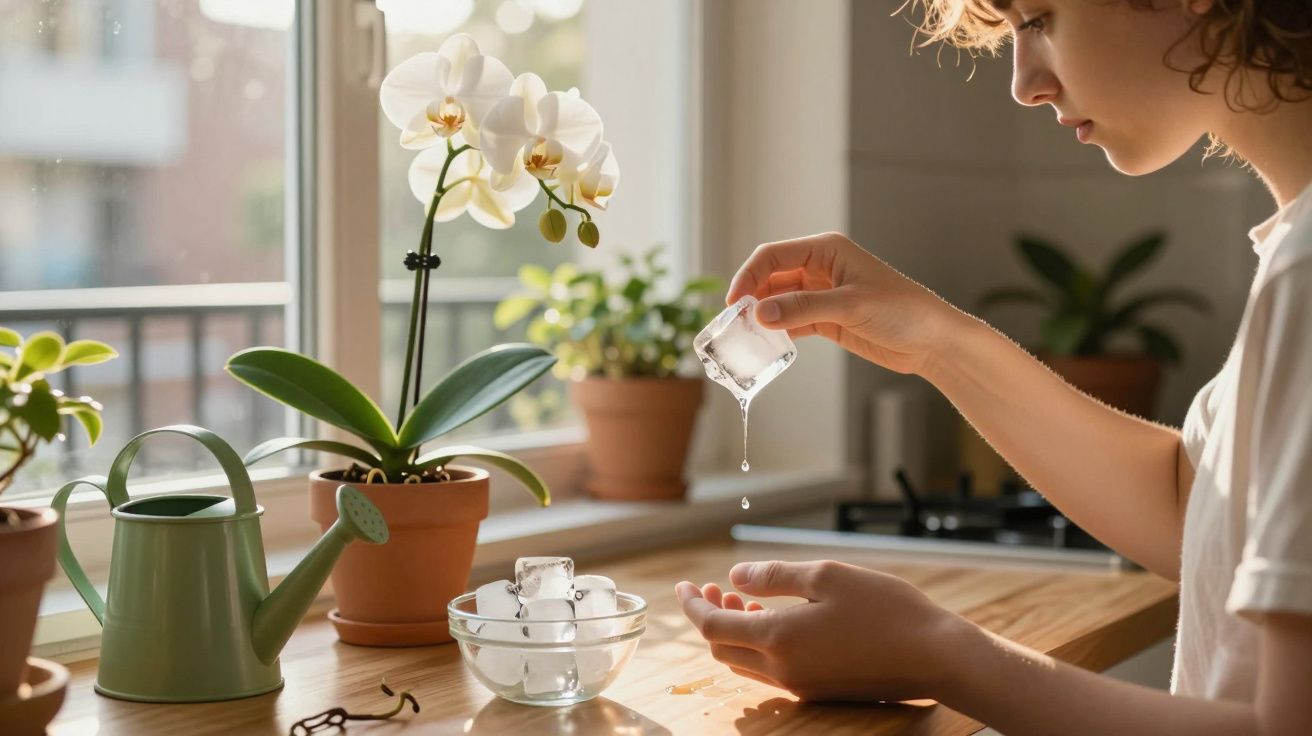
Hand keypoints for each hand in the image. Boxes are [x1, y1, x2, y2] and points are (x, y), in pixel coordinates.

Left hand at [676, 559, 966, 702]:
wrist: (936, 656)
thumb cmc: (886, 609)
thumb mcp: (826, 576)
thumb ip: (774, 577)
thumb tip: (734, 577)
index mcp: (779, 640)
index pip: (713, 627)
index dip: (693, 605)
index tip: (683, 585)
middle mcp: (783, 670)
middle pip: (723, 650)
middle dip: (711, 617)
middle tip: (713, 588)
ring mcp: (802, 685)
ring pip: (746, 663)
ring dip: (735, 632)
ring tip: (741, 599)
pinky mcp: (820, 690)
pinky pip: (772, 671)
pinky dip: (760, 645)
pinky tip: (773, 620)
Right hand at [728, 231, 965, 375]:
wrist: (932, 340)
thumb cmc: (901, 311)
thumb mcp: (850, 306)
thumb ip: (803, 309)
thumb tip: (760, 313)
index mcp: (827, 249)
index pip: (774, 255)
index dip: (749, 276)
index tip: (735, 303)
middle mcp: (821, 267)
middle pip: (772, 277)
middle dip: (752, 296)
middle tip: (735, 322)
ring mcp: (823, 294)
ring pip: (779, 300)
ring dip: (763, 315)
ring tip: (745, 335)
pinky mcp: (827, 318)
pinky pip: (792, 321)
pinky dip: (778, 330)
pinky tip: (767, 343)